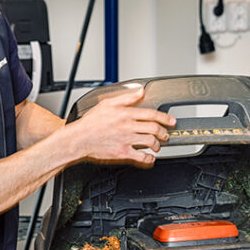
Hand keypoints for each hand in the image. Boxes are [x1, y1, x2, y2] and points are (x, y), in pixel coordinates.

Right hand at [61, 86, 175, 167]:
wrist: (79, 139)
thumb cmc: (91, 123)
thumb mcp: (108, 103)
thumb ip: (127, 98)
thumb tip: (140, 92)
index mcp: (126, 114)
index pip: (152, 114)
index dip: (165, 118)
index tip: (171, 121)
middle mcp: (128, 126)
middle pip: (154, 129)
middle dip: (164, 132)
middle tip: (166, 134)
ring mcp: (126, 140)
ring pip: (150, 142)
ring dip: (158, 145)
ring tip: (158, 145)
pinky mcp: (122, 152)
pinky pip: (141, 157)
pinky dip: (149, 158)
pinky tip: (150, 157)